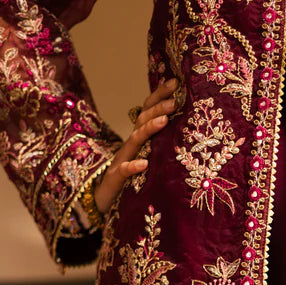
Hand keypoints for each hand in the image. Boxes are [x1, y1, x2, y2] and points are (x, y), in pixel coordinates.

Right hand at [94, 78, 177, 214]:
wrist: (101, 201)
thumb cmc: (130, 179)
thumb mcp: (146, 157)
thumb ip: (159, 143)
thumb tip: (184, 129)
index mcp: (139, 138)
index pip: (147, 110)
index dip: (159, 95)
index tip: (176, 83)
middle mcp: (130, 145)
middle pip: (142, 119)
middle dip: (158, 108)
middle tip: (175, 100)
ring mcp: (122, 160)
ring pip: (135, 140)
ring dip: (149, 129)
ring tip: (164, 121)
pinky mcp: (116, 179)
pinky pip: (124, 171)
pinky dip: (133, 166)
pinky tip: (144, 164)